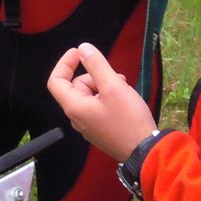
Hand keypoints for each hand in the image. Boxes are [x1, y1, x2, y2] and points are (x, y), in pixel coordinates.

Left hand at [46, 43, 156, 160]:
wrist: (145, 152)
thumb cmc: (128, 119)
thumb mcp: (113, 86)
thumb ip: (96, 65)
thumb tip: (83, 48)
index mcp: (74, 107)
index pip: (56, 81)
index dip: (65, 63)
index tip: (80, 52)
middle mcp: (77, 117)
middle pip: (76, 87)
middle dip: (95, 76)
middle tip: (118, 78)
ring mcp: (88, 126)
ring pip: (90, 96)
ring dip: (104, 86)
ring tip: (124, 89)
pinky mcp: (100, 130)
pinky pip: (98, 107)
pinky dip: (108, 98)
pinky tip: (125, 100)